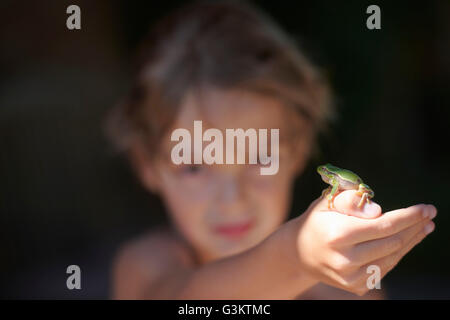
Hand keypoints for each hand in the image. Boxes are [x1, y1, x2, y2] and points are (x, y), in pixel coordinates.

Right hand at [295, 190, 436, 295]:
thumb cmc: (318, 221)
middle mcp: (345, 259)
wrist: (300, 252)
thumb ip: (352, 201)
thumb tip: (379, 211)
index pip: (384, 225)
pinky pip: (385, 268)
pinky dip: (398, 253)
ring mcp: (351, 277)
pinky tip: (407, 241)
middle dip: (414, 227)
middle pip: (392, 242)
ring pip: (393, 256)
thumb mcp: (328, 202)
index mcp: (339, 234)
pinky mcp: (356, 287)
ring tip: (424, 227)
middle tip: (430, 214)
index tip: (426, 208)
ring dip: (411, 241)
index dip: (409, 217)